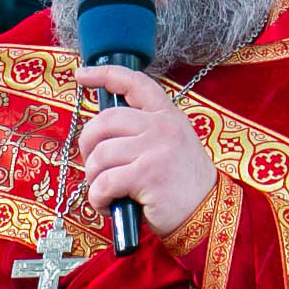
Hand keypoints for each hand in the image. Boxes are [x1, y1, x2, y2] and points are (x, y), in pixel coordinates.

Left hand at [74, 64, 219, 240]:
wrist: (207, 214)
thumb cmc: (182, 184)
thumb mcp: (172, 144)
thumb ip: (145, 130)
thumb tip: (103, 132)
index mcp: (167, 115)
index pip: (134, 83)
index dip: (104, 74)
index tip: (81, 75)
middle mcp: (161, 127)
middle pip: (104, 121)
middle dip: (87, 145)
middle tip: (92, 166)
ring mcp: (155, 149)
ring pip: (100, 155)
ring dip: (93, 178)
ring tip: (104, 192)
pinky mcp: (147, 175)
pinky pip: (104, 183)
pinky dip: (98, 198)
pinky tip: (107, 206)